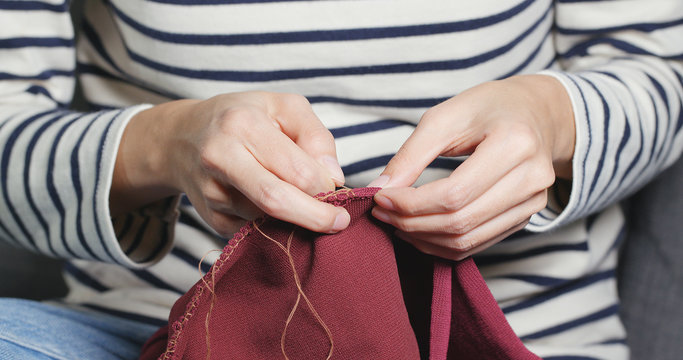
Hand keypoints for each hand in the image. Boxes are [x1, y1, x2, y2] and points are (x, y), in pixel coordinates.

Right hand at [111, 92, 349, 235]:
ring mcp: (212, 191)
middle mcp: (220, 157)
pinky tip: (278, 207)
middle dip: (314, 217)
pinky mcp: (212, 218)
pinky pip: (255, 229)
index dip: (324, 187)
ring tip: (304, 203)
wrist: (182, 138)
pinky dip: (275, 224)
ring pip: (267, 219)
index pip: (294, 169)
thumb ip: (315, 136)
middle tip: (339, 223)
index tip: (341, 194)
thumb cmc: (243, 118)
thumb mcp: (284, 107)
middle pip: (275, 201)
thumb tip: (333, 178)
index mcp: (243, 125)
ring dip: (295, 218)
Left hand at [368, 75, 574, 259]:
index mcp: (515, 144)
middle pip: (460, 222)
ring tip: (395, 222)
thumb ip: (411, 155)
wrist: (536, 113)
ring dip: (423, 238)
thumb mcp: (445, 117)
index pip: (454, 194)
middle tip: (382, 212)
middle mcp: (532, 179)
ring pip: (468, 240)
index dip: (411, 203)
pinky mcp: (526, 218)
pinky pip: (477, 244)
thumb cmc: (488, 108)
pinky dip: (442, 244)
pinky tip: (418, 230)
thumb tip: (381, 189)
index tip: (380, 197)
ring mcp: (533, 203)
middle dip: (411, 222)